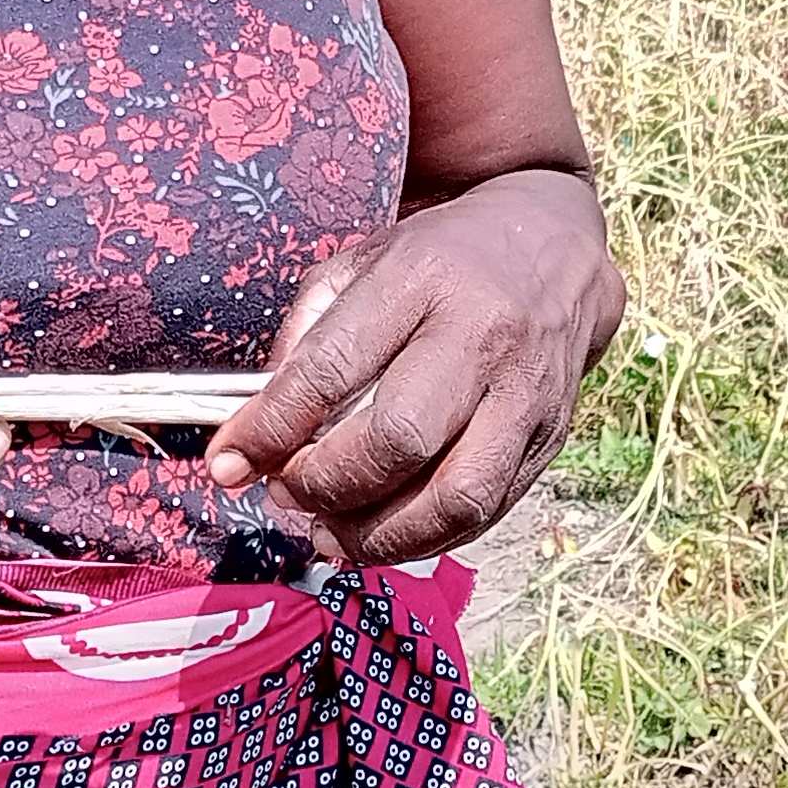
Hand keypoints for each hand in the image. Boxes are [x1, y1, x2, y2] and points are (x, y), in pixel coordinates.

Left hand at [202, 169, 621, 567]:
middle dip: (327, 485)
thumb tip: (261, 428)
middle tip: (287, 494)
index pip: (334, 367)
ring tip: (329, 533)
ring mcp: (526, 394)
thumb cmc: (441, 259)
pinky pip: (487, 514)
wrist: (558, 248)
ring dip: (379, 534)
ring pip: (455, 496)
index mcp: (421, 279)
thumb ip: (308, 332)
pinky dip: (424, 539)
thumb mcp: (365, 261)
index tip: (229, 464)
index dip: (273, 428)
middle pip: (399, 439)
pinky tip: (381, 534)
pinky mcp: (550, 439)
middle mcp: (482, 336)